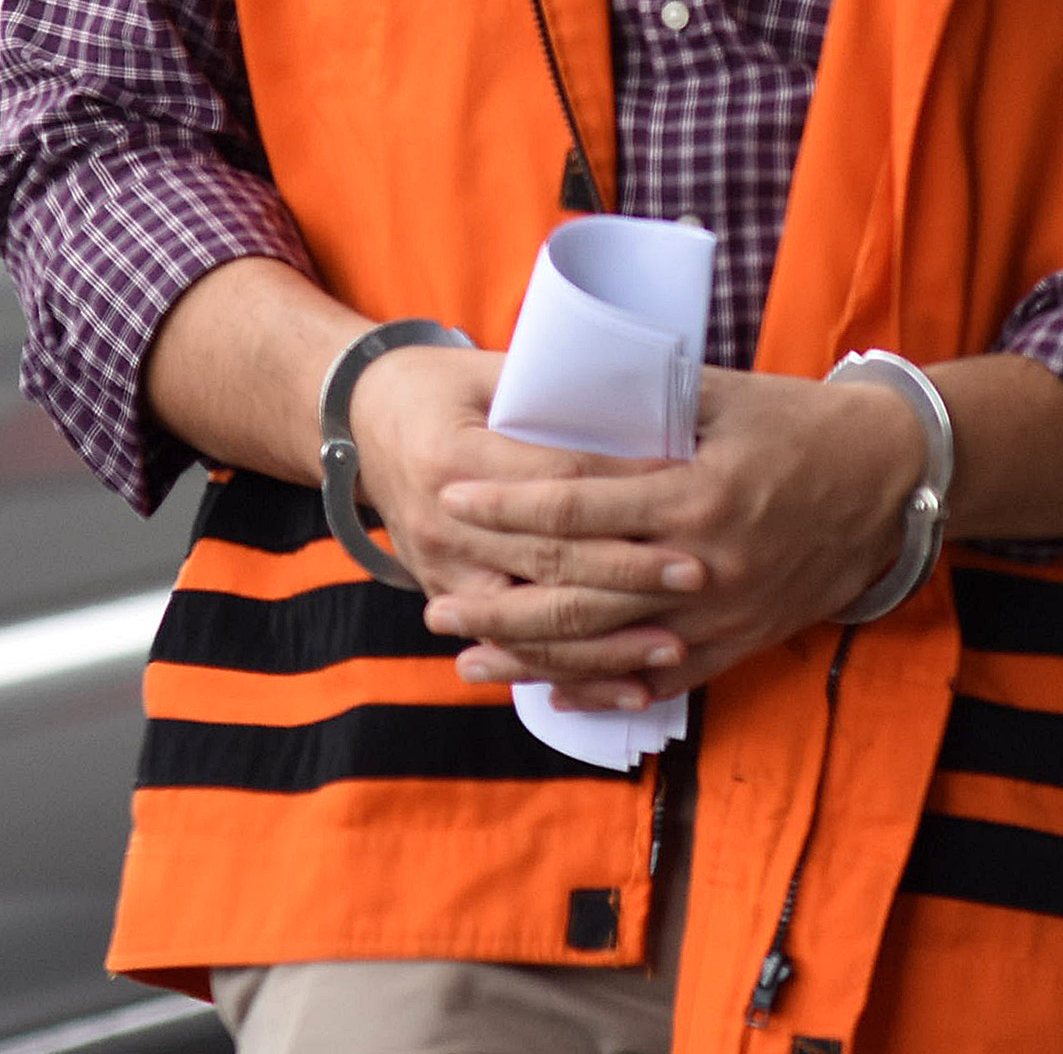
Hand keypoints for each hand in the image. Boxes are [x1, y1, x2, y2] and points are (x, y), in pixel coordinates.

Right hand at [340, 346, 701, 643]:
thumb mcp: (490, 373)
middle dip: (628, 571)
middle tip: (699, 570)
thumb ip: (556, 394)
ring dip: (607, 641)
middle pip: (549, 558)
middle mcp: (442, 523)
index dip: (623, 489)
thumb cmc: (440, 387)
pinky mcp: (448, 600)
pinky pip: (518, 651)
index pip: (555, 482)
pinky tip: (629, 689)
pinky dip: (576, 675)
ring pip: (534, 621)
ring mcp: (441, 571)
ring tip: (674, 643)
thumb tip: (648, 402)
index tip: (685, 489)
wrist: (362, 422)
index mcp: (455, 454)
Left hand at [425, 368, 920, 710]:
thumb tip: (560, 399)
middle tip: (435, 597)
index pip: (580, 504)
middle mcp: (704, 561)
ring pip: (608, 645)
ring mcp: (722, 611)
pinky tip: (546, 688)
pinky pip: (658, 678)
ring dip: (531, 652)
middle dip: (500, 594)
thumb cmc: (803, 425)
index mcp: (696, 490)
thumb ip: (645, 405)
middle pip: (578, 588)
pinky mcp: (741, 640)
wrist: (892, 481)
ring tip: (466, 654)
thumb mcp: (725, 398)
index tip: (453, 495)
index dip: (510, 503)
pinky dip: (599, 686)